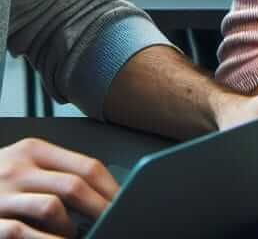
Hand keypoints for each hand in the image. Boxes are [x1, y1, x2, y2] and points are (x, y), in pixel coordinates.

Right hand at [0, 138, 118, 237]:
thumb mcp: (20, 165)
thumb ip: (53, 172)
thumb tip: (95, 193)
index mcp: (33, 151)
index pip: (86, 165)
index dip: (110, 187)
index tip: (122, 202)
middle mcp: (18, 169)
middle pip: (74, 185)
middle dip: (99, 207)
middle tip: (111, 220)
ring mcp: (1, 195)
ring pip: (51, 208)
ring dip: (70, 228)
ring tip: (75, 236)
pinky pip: (21, 232)